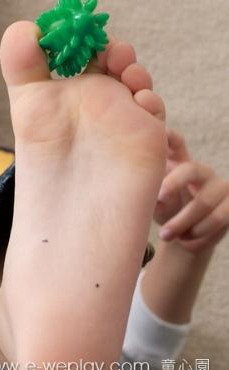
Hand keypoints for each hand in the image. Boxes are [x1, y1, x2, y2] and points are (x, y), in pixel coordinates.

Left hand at [154, 128, 228, 252]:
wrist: (184, 237)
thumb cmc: (164, 212)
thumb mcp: (152, 202)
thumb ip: (151, 192)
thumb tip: (154, 194)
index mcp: (177, 164)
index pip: (175, 144)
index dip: (170, 136)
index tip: (161, 130)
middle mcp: (200, 171)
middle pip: (190, 169)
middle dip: (174, 183)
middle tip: (159, 198)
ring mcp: (219, 186)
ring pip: (203, 201)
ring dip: (182, 221)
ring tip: (164, 235)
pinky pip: (218, 218)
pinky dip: (199, 231)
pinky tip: (186, 239)